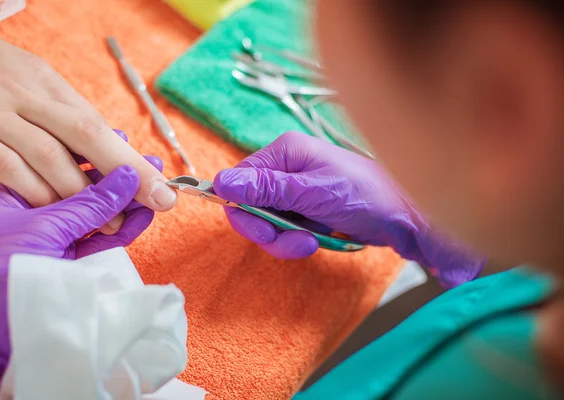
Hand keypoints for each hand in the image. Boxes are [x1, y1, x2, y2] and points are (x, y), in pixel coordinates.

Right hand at [0, 25, 175, 219]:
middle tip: (157, 202)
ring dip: (84, 194)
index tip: (158, 184)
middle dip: (126, 171)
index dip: (128, 157)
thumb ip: (60, 112)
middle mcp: (24, 94)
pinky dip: (36, 192)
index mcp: (45, 81)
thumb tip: (104, 149)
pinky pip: (8, 167)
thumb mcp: (24, 79)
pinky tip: (55, 213)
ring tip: (112, 223)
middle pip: (85, 134)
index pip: (95, 122)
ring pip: (49, 155)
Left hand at [0, 159, 160, 399]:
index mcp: (18, 194)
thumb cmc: (0, 272)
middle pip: (86, 189)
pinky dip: (126, 228)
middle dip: (120, 180)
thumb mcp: (45, 229)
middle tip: (152, 168)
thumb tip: (128, 177)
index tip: (122, 143)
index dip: (93, 153)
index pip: (60, 164)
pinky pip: (105, 238)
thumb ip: (89, 204)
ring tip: (158, 191)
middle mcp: (39, 211)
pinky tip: (143, 216)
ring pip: (101, 214)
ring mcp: (58, 236)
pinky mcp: (74, 260)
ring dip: (129, 204)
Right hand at [214, 131, 485, 286]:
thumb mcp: (312, 192)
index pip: (240, 181)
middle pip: (251, 205)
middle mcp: (286, 169)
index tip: (264, 231)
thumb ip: (266, 188)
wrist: (406, 217)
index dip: (244, 210)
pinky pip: (285, 230)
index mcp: (285, 152)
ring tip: (313, 240)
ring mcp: (296, 191)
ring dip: (286, 239)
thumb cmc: (365, 195)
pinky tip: (319, 238)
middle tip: (297, 240)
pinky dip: (297, 240)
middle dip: (270, 230)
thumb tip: (220, 182)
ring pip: (268, 223)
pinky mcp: (306, 209)